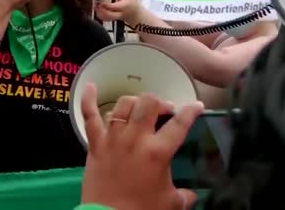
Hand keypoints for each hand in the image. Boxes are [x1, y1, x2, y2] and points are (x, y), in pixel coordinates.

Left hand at [80, 84, 203, 209]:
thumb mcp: (170, 203)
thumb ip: (184, 195)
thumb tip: (191, 195)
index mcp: (158, 152)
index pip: (180, 123)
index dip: (191, 111)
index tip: (196, 105)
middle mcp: (135, 138)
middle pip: (149, 103)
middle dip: (160, 102)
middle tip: (164, 111)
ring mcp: (113, 138)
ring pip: (124, 104)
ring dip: (135, 102)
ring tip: (140, 108)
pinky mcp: (95, 143)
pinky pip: (89, 115)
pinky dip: (88, 99)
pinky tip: (90, 86)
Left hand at [94, 0, 138, 21]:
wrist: (134, 13)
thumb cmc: (131, 2)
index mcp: (124, 6)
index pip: (114, 7)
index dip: (106, 4)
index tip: (101, 1)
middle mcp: (120, 13)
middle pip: (109, 15)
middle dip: (101, 10)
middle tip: (97, 3)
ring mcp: (116, 18)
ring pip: (106, 18)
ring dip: (99, 12)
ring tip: (96, 5)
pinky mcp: (113, 19)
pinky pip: (105, 19)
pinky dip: (100, 15)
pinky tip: (98, 10)